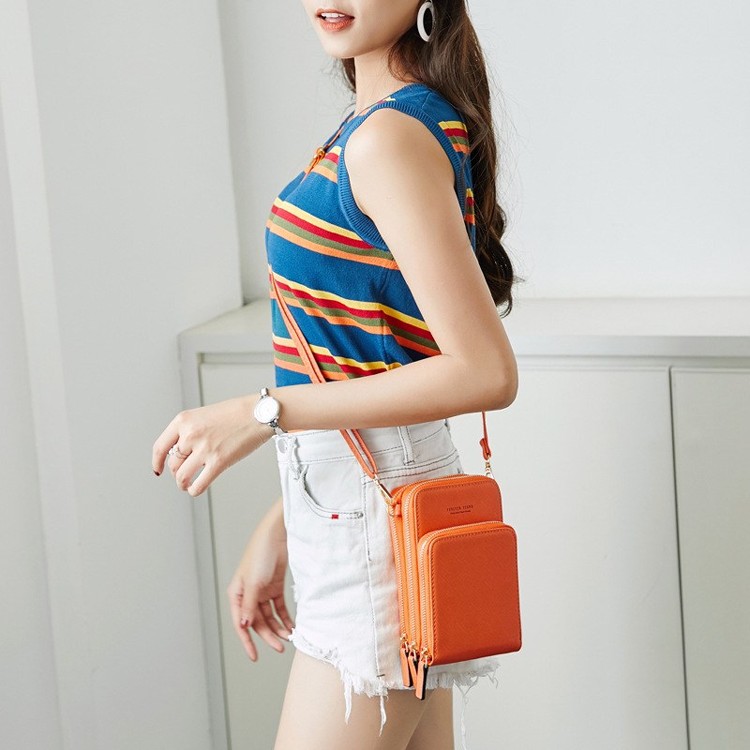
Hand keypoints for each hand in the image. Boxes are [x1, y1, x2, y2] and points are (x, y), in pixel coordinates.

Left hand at [151, 394, 272, 496]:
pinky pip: (198, 484)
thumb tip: (182, 452)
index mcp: (184, 421)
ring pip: (182, 477)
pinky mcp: (218, 462)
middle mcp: (190, 435)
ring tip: (187, 484)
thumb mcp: (204, 414)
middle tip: (183, 474)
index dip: (157, 462)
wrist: (259, 413)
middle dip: (176, 472)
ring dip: (182, 484)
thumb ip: (190, 430)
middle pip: (173, 464)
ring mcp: (204, 449)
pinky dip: (194, 490)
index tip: (158, 469)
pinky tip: (197, 489)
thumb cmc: (237, 413)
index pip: (160, 447)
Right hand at [227, 498, 294, 660]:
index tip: (254, 656)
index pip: (241, 623)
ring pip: (269, 616)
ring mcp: (262, 591)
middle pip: (257, 621)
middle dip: (268, 635)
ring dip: (278, 627)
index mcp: (237, 594)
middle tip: (280, 647)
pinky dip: (285, 617)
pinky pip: (278, 607)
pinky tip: (292, 626)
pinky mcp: (275, 586)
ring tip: (290, 637)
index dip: (247, 641)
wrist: (278, 534)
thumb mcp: (254, 582)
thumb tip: (245, 625)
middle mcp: (248, 594)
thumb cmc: (261, 553)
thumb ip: (250, 605)